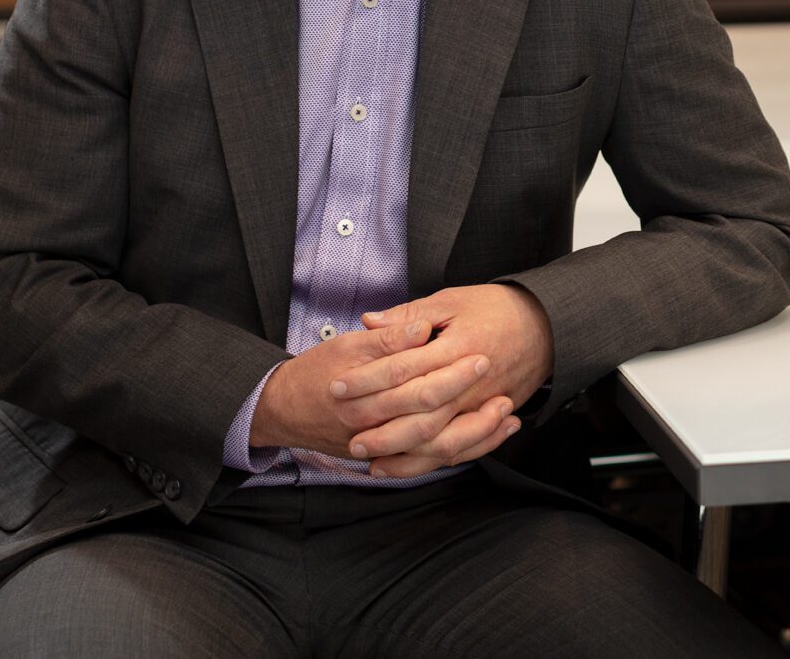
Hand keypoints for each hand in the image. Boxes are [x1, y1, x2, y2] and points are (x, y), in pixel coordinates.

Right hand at [249, 318, 496, 458]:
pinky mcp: (388, 457)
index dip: (450, 368)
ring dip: (475, 434)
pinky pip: (432, 462)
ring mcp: (381, 446)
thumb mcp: (347, 344)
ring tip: (506, 414)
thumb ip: (386, 338)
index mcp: (363, 389)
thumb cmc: (316, 371)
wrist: (283, 410)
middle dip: (470, 402)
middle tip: (501, 385)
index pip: (414, 380)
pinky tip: (489, 436)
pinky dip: (463, 451)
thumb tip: (421, 328)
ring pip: (436, 450)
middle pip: (430, 418)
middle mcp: (373, 423)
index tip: (481, 353)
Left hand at [333, 284, 554, 477]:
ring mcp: (481, 405)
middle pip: (420, 415)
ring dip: (404, 454)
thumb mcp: (451, 300)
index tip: (338, 387)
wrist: (545, 325)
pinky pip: (459, 448)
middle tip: (350, 436)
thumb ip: (409, 315)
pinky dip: (432, 461)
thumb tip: (369, 321)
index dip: (368, 380)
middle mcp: (469, 384)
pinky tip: (407, 465)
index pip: (403, 369)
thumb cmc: (496, 308)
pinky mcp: (488, 417)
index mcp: (456, 348)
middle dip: (382, 429)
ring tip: (371, 459)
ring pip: (439, 441)